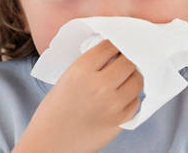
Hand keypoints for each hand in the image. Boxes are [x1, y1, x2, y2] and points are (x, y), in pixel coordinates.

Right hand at [15, 40, 143, 152]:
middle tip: (125, 61)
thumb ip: (89, 65)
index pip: (110, 46)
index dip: (116, 44)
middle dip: (128, 59)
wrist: (50, 142)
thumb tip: (114, 54)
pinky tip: (122, 98)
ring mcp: (112, 104)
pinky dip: (131, 97)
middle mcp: (99, 85)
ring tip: (125, 79)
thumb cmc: (54, 111)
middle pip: (128, 61)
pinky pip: (136, 101)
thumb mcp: (66, 79)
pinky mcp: (120, 120)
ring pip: (137, 80)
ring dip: (133, 77)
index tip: (118, 46)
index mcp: (81, 70)